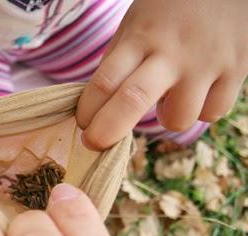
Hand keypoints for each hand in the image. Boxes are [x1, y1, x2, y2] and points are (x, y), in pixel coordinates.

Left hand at [77, 0, 247, 149]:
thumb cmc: (172, 8)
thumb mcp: (137, 24)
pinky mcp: (237, 69)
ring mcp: (206, 62)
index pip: (104, 81)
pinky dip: (201, 109)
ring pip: (178, 119)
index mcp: (141, 38)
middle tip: (93, 143)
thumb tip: (96, 107)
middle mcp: (173, 52)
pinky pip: (212, 112)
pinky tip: (198, 90)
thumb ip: (119, 61)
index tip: (82, 123)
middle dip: (107, 131)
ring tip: (168, 97)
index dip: (87, 110)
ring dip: (166, 118)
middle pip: (132, 101)